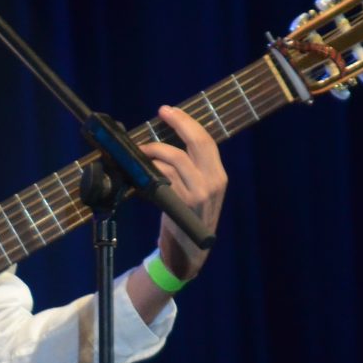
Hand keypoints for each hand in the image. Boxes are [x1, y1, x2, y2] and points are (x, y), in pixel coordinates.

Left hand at [142, 105, 227, 281]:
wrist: (189, 251)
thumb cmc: (189, 217)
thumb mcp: (198, 189)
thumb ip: (190, 168)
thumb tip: (167, 140)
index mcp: (218, 175)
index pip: (206, 140)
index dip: (187, 122)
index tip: (170, 110)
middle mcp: (213, 181)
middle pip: (198, 142)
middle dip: (178, 123)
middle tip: (162, 112)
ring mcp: (199, 192)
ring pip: (176, 157)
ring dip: (155, 149)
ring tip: (143, 149)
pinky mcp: (184, 202)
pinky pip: (164, 175)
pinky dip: (152, 167)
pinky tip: (144, 168)